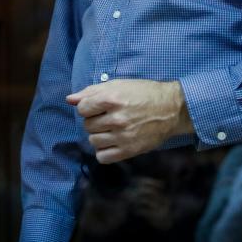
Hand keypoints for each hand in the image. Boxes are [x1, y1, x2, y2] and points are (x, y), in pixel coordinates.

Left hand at [67, 79, 192, 163]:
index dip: (87, 107)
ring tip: (111, 129)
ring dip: (99, 135)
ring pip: (93, 141)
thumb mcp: (118, 85)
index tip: (97, 106)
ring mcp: (123, 136)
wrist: (171, 109)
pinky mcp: (129, 150)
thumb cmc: (143, 93)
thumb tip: (69, 100)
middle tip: (107, 117)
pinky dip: (104, 151)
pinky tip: (112, 142)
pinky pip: (103, 157)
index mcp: (112, 99)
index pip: (82, 108)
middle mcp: (116, 119)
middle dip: (94, 120)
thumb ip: (91, 91)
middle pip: (87, 125)